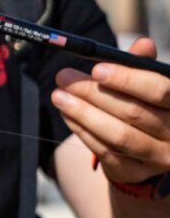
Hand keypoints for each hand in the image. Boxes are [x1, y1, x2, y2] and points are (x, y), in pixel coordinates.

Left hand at [51, 37, 169, 184]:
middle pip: (133, 112)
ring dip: (83, 113)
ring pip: (118, 135)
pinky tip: (68, 115)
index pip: (159, 90)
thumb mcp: (147, 83)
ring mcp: (158, 157)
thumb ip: (142, 64)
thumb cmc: (146, 105)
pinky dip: (83, 131)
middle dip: (93, 93)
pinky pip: (106, 151)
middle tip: (64, 77)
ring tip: (58, 96)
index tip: (96, 69)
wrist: (148, 148)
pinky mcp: (136, 172)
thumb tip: (143, 44)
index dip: (127, 79)